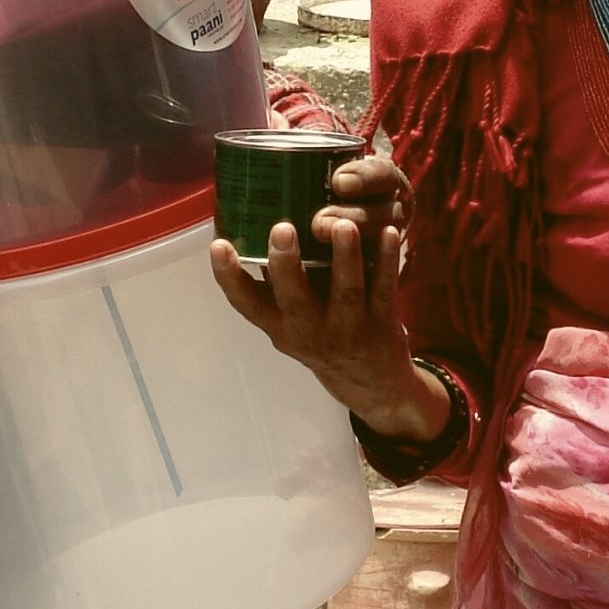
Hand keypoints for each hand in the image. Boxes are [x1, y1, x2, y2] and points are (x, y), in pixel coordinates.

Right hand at [208, 156, 446, 442]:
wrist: (371, 383)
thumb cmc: (320, 336)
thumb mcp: (289, 322)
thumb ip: (275, 285)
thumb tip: (255, 225)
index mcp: (279, 326)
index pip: (246, 304)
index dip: (229, 277)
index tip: (218, 245)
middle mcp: (308, 330)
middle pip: (294, 299)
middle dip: (287, 264)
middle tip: (281, 228)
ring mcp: (347, 327)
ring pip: (345, 291)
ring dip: (345, 257)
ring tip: (342, 224)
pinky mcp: (382, 322)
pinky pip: (385, 288)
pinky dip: (388, 260)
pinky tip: (390, 233)